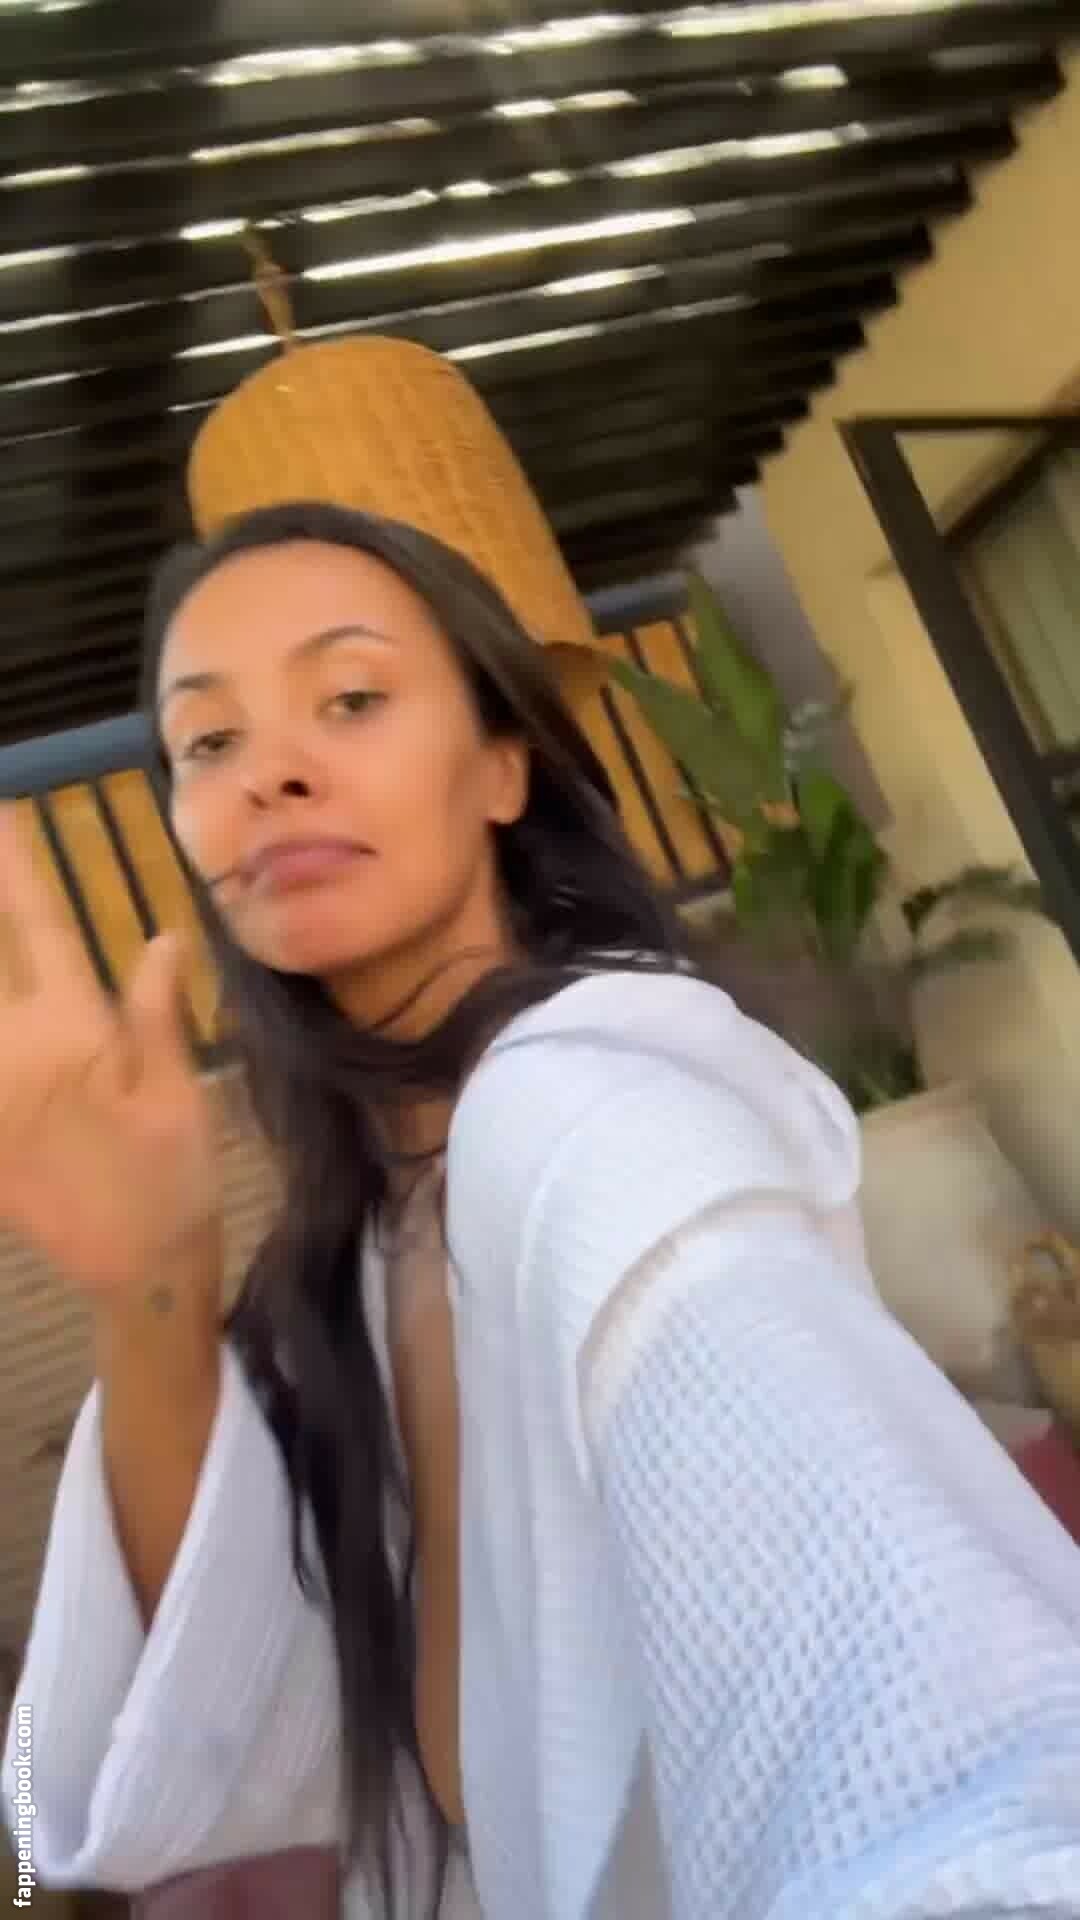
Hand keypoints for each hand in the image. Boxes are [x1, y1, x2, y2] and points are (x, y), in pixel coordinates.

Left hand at [0, 807, 220, 1301]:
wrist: (133, 1273)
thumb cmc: (170, 1176)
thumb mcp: (179, 1089)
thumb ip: (156, 1011)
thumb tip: (158, 934)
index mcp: (73, 1031)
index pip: (45, 931)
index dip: (19, 872)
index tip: (2, 817)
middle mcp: (12, 1053)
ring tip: (7, 997)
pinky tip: (3, 1050)